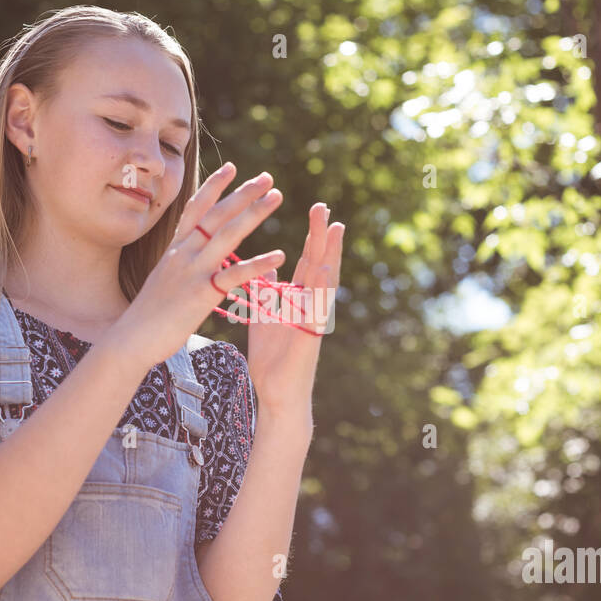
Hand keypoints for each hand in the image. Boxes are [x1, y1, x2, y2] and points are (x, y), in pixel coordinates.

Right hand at [108, 162, 285, 368]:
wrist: (131, 338)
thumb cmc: (148, 314)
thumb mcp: (164, 279)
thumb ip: (180, 263)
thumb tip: (188, 253)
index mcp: (175, 249)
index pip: (196, 209)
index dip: (214, 187)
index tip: (231, 167)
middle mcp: (183, 253)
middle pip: (217, 214)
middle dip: (243, 193)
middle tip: (267, 177)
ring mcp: (192, 271)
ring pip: (227, 234)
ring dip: (254, 213)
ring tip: (276, 196)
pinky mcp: (202, 293)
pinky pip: (235, 275)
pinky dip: (259, 264)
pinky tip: (280, 255)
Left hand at [245, 200, 343, 417]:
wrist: (276, 392)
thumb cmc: (272, 359)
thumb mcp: (265, 317)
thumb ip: (267, 292)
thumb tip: (267, 269)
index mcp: (300, 300)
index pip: (309, 262)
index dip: (314, 237)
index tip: (318, 210)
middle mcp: (311, 305)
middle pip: (319, 264)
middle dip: (322, 237)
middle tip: (325, 208)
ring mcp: (314, 319)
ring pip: (325, 282)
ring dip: (330, 255)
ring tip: (335, 229)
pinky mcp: (311, 336)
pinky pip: (318, 309)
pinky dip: (322, 289)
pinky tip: (325, 270)